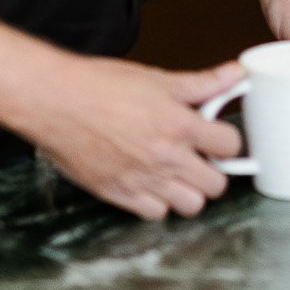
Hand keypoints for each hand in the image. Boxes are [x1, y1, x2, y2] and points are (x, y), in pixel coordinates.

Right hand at [9, 54, 244, 220]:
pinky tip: (151, 181)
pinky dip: (158, 203)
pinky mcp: (119, 195)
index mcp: (179, 125)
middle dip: (213, 170)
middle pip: (217, 185)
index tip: (217, 136)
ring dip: (189, 190)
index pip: (230, 145)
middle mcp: (165, 158)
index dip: (227, 140)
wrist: (55, 101)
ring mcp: (143, 180)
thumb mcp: (157, 79)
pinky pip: (155, 214)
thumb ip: (201, 83)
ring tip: (177, 171)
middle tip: (200, 156)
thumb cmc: (100, 86)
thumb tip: (234, 74)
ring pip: (191, 206)